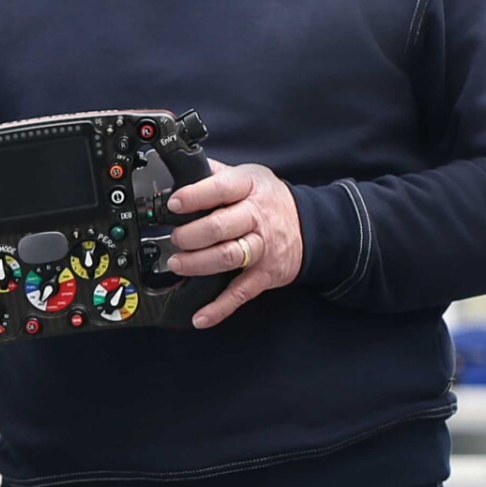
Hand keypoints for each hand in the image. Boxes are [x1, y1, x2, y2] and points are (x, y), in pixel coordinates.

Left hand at [164, 157, 305, 328]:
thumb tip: (179, 170)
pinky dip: (220, 307)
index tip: (174, 204)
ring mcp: (262, 248)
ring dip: (199, 263)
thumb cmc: (269, 199)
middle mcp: (257, 218)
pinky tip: (200, 316)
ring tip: (178, 264)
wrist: (311, 226)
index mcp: (249, 188)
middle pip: (221, 227)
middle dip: (192, 235)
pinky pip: (241, 292)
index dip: (195, 196)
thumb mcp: (247, 175)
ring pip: (229, 257)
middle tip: (174, 238)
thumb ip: (214, 173)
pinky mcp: (265, 274)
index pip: (221, 189)